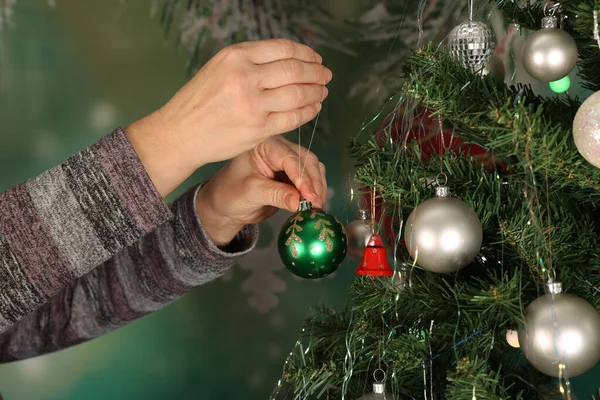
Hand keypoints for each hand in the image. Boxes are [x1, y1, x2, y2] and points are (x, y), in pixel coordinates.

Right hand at [126, 39, 331, 197]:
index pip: (283, 48)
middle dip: (316, 73)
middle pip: (295, 70)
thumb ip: (251, 62)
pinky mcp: (258, 129)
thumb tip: (290, 61)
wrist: (181, 132)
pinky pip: (293, 118)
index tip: (315, 59)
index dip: (306, 54)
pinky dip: (308, 112)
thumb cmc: (200, 101)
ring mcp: (253, 104)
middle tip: (325, 76)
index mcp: (236, 56)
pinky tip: (313, 108)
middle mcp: (245, 76)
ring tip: (322, 92)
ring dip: (316, 92)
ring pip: (298, 94)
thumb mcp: (220, 67)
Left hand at [195, 136, 326, 246]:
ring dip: (318, 187)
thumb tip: (299, 201)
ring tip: (317, 207)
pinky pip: (312, 180)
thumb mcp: (250, 193)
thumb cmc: (231, 193)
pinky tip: (315, 205)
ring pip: (313, 169)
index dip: (302, 176)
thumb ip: (275, 195)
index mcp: (265, 145)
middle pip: (306, 161)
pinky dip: (316, 191)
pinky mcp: (295, 176)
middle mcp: (280, 149)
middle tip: (316, 203)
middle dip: (313, 183)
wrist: (227, 205)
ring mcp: (289, 162)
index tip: (309, 195)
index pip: (288, 158)